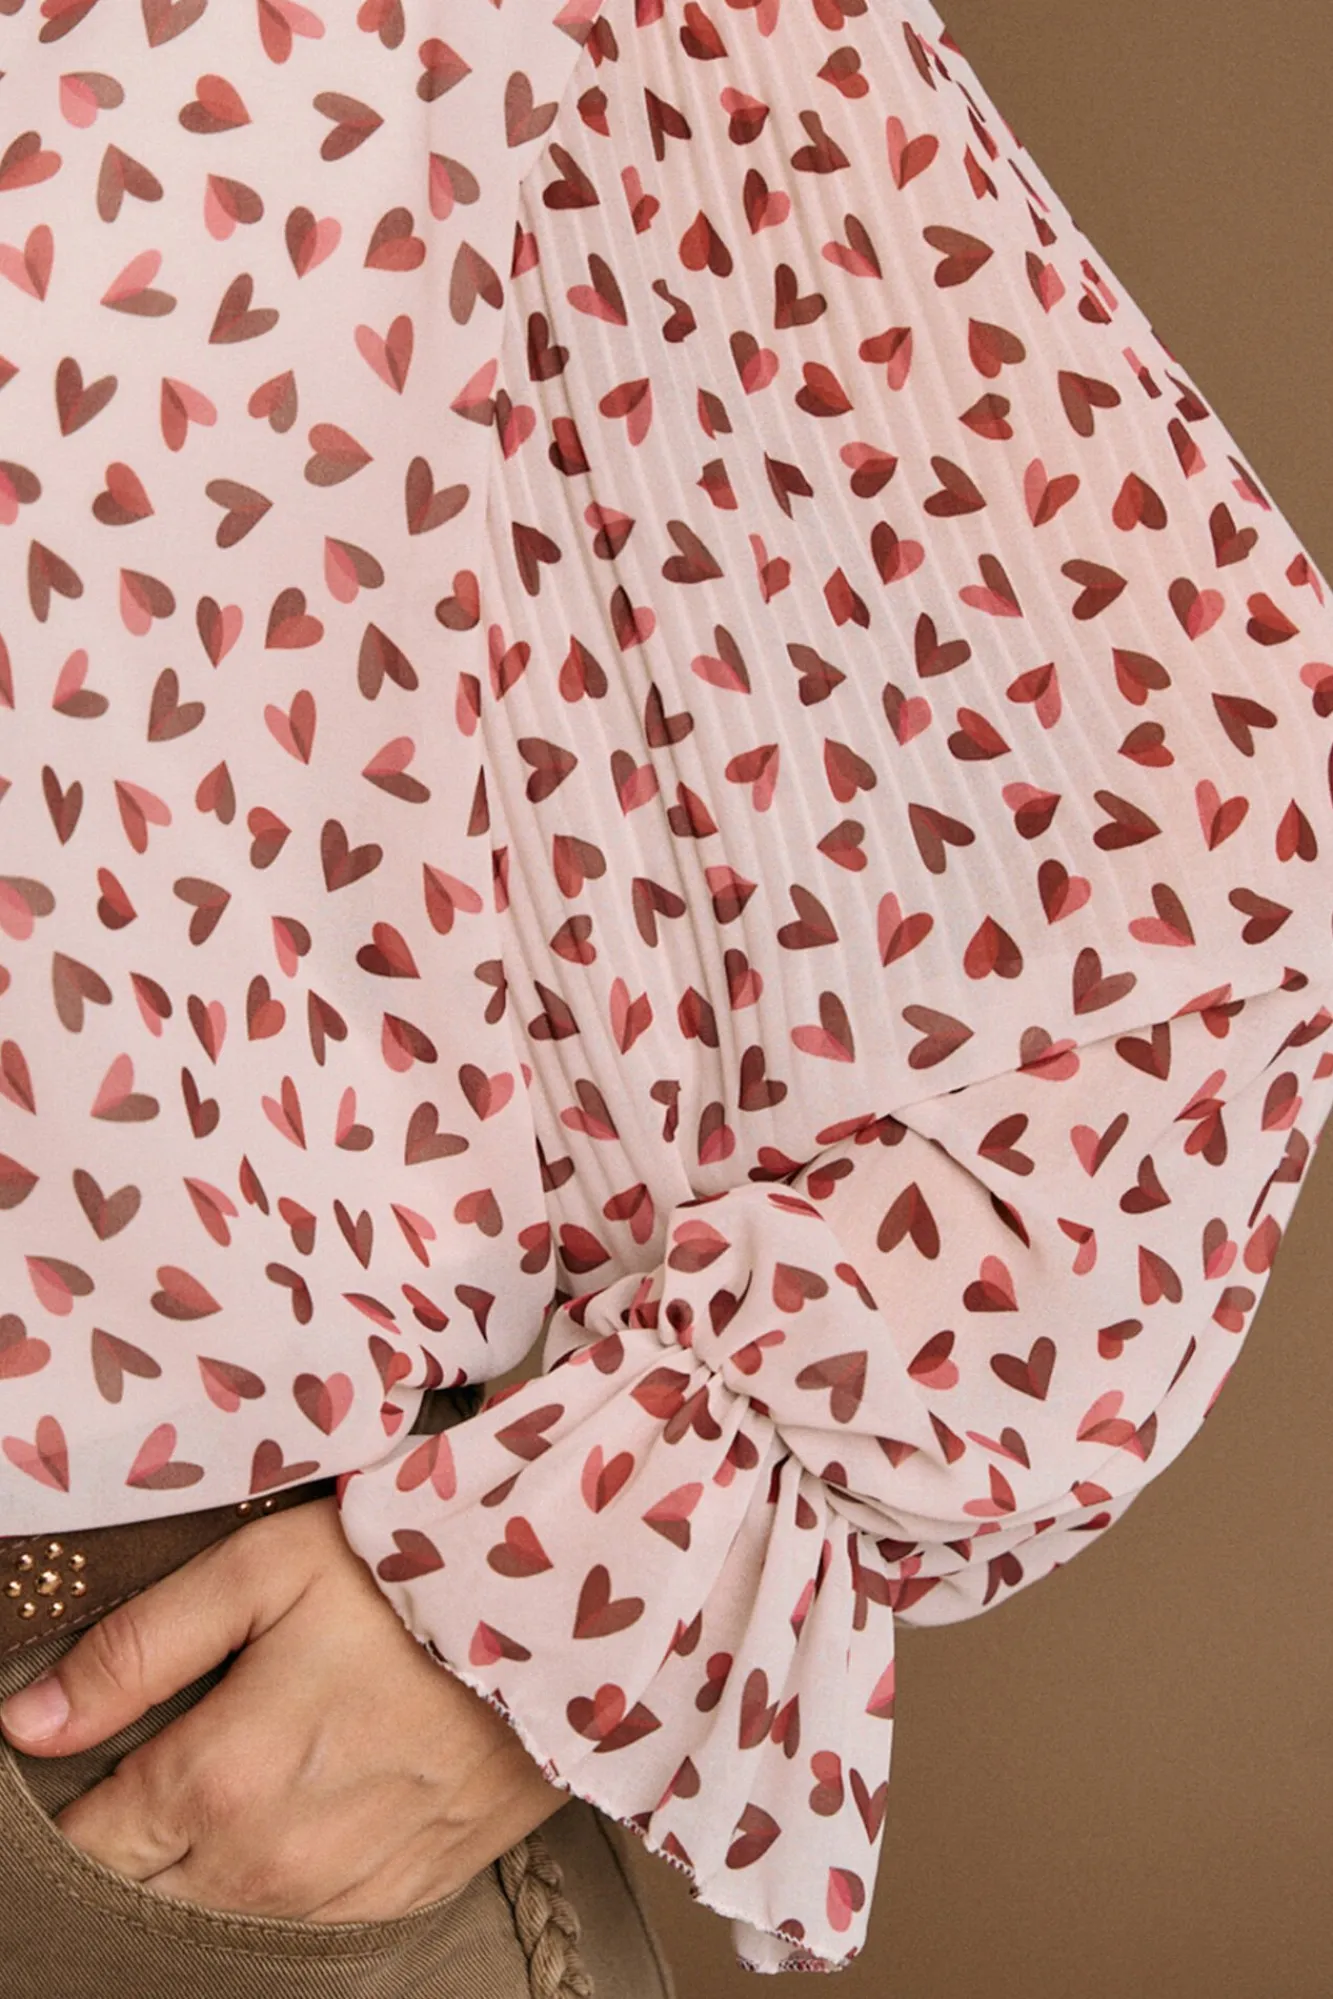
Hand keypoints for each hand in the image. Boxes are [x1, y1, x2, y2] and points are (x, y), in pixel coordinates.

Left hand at [0, 1497, 567, 1922]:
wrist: (558, 1618)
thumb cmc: (407, 1577)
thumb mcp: (260, 1572)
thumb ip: (136, 1649)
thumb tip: (29, 1723)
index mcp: (221, 1780)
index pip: (92, 1837)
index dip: (72, 1797)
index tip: (84, 1751)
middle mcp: (269, 1863)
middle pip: (144, 1889)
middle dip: (129, 1837)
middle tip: (159, 1756)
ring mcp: (338, 1892)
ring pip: (218, 1914)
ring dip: (201, 1862)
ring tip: (234, 1775)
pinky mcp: (398, 1898)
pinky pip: (299, 1922)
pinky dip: (274, 1881)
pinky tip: (295, 1812)